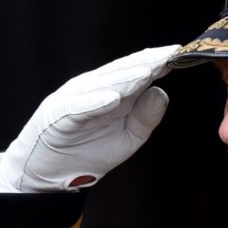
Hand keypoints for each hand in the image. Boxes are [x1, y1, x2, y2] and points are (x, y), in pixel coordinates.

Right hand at [0, 45, 180, 191]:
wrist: (48, 174)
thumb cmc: (88, 152)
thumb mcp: (128, 137)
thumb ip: (146, 117)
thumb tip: (162, 91)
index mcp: (110, 91)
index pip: (136, 72)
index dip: (156, 62)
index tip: (178, 54)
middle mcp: (92, 89)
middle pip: (122, 72)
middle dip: (146, 63)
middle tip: (168, 54)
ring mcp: (74, 100)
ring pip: (102, 85)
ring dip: (125, 78)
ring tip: (147, 71)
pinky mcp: (58, 118)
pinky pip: (78, 108)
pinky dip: (94, 102)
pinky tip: (112, 98)